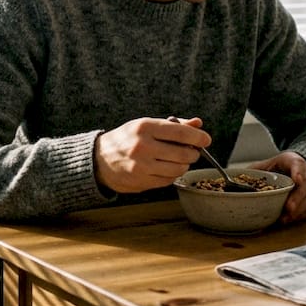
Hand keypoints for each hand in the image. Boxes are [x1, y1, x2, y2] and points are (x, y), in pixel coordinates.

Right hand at [94, 116, 208, 193]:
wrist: (100, 160)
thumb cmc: (127, 139)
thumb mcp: (146, 125)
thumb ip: (174, 125)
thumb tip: (198, 124)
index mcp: (145, 127)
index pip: (181, 133)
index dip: (198, 137)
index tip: (205, 139)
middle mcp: (143, 146)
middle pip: (184, 153)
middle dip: (193, 153)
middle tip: (192, 151)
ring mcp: (142, 166)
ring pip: (179, 169)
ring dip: (184, 164)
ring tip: (179, 159)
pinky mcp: (142, 181)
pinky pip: (169, 180)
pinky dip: (173, 174)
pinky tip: (167, 167)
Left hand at [250, 151, 305, 222]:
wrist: (301, 170)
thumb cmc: (283, 168)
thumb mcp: (269, 164)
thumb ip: (256, 171)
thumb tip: (236, 179)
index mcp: (294, 161)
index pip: (298, 165)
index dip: (298, 172)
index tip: (297, 180)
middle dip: (298, 197)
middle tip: (289, 208)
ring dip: (299, 210)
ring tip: (286, 218)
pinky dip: (302, 215)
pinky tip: (291, 219)